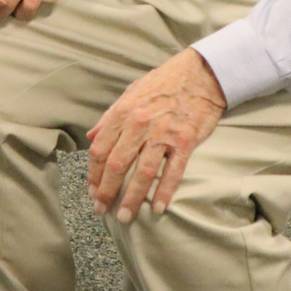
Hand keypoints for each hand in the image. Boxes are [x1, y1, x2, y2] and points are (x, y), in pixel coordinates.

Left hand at [87, 48, 226, 222]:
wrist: (199, 74)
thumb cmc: (162, 83)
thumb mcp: (130, 93)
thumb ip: (110, 117)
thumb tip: (91, 136)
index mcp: (123, 112)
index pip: (100, 149)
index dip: (93, 174)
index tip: (92, 190)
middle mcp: (139, 124)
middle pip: (116, 165)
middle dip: (107, 192)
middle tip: (102, 210)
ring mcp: (163, 134)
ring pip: (142, 174)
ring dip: (133, 199)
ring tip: (126, 216)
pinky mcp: (185, 141)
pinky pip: (172, 173)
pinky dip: (164, 193)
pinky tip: (158, 208)